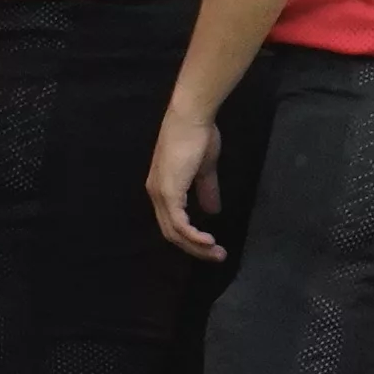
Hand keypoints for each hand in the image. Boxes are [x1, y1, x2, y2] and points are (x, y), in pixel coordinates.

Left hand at [148, 108, 223, 263]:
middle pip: (171, 233)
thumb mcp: (205, 169)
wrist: (191, 117)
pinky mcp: (168, 192)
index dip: (190, 237)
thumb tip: (213, 211)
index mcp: (163, 188)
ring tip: (217, 253)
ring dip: (197, 247)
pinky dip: (194, 237)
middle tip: (217, 256)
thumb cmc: (198, 137)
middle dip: (195, 248)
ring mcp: (160, 194)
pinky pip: (179, 224)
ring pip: (174, 233)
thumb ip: (206, 190)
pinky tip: (208, 241)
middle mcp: (156, 194)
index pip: (172, 222)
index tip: (211, 245)